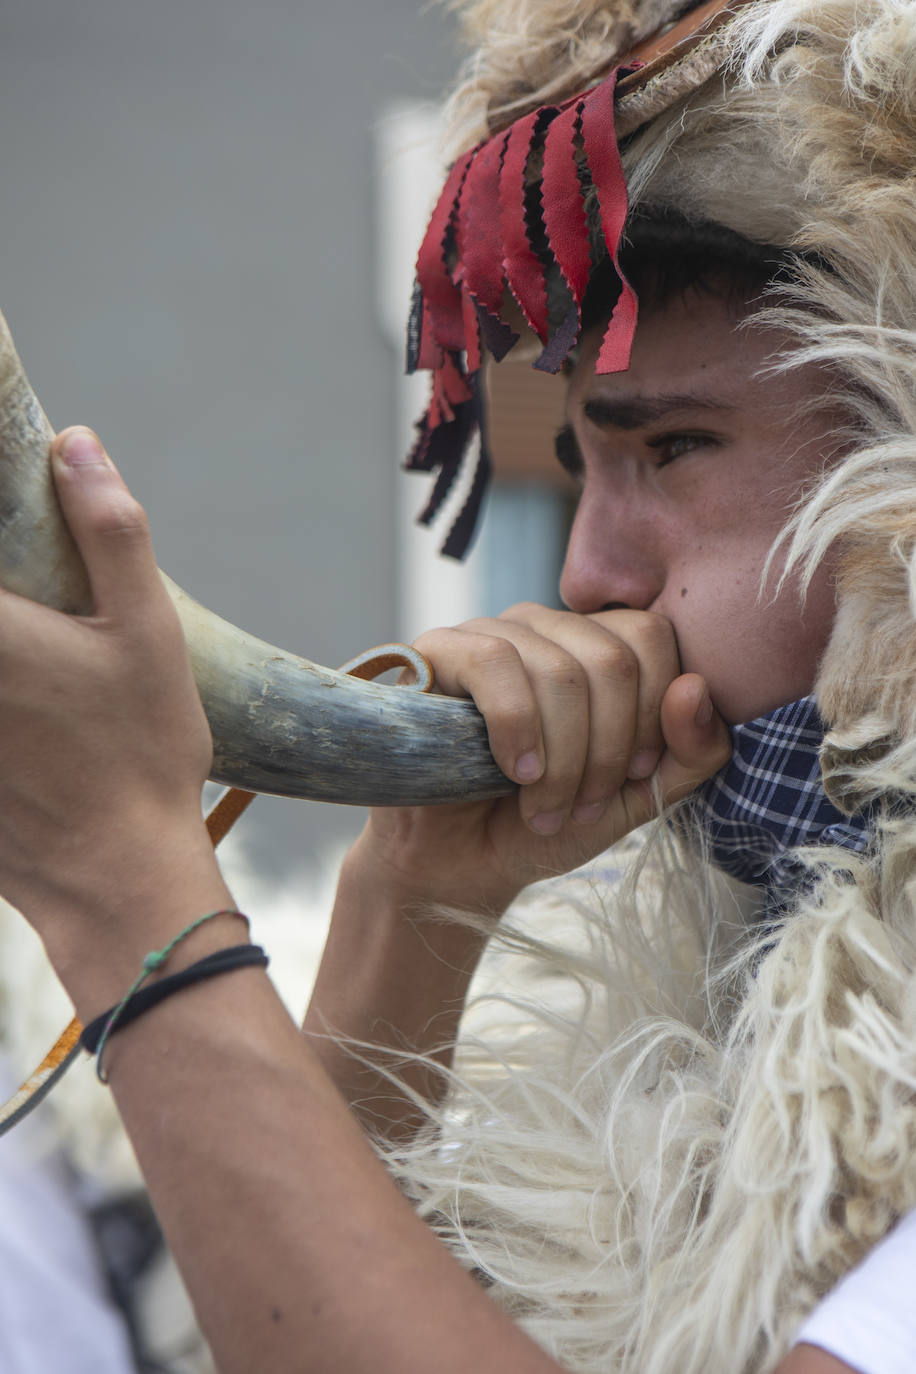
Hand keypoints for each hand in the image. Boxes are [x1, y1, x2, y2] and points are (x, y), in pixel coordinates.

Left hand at [0, 427, 222, 957]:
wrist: (116, 878)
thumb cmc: (138, 752)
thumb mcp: (147, 631)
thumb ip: (108, 530)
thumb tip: (73, 443)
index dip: (3, 553)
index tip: (18, 565)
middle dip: (9, 601)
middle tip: (43, 617)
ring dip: (11, 668)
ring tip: (43, 683)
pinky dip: (0, 712)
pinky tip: (27, 721)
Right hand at [349, 602, 730, 914]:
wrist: (458, 862)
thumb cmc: (545, 822)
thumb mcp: (637, 798)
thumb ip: (690, 753)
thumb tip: (697, 688)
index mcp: (596, 645)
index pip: (652, 637)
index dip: (654, 715)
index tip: (634, 777)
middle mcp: (547, 627)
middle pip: (613, 657)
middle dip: (607, 750)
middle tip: (582, 806)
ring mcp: (491, 631)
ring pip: (559, 669)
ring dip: (561, 757)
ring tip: (542, 806)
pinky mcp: (439, 650)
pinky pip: (495, 663)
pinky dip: (517, 729)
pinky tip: (514, 771)